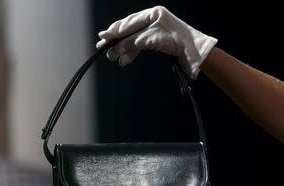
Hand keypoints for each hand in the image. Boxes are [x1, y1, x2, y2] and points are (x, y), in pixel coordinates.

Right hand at [96, 6, 216, 78]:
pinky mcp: (158, 41)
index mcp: (153, 13)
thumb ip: (129, 44)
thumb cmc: (175, 41)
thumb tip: (112, 51)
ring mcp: (156, 30)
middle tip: (102, 47)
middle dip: (116, 40)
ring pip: (134, 39)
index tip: (102, 37)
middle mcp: (153, 19)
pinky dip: (132, 53)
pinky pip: (140, 46)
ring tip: (113, 58)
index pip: (129, 22)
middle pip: (129, 30)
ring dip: (123, 49)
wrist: (195, 53)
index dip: (114, 31)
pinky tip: (125, 60)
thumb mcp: (149, 41)